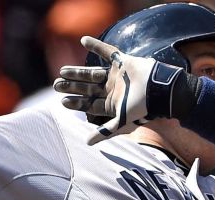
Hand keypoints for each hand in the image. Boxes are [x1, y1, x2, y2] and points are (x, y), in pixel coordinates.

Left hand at [54, 36, 188, 143]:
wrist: (159, 90)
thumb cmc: (141, 108)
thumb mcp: (121, 122)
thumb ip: (104, 132)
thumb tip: (86, 144)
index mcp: (111, 104)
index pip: (89, 104)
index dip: (76, 103)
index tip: (62, 101)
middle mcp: (112, 90)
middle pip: (87, 88)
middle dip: (72, 87)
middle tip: (55, 85)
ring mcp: (117, 76)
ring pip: (92, 73)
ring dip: (77, 72)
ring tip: (62, 71)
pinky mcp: (123, 62)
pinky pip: (108, 51)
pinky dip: (96, 45)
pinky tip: (83, 40)